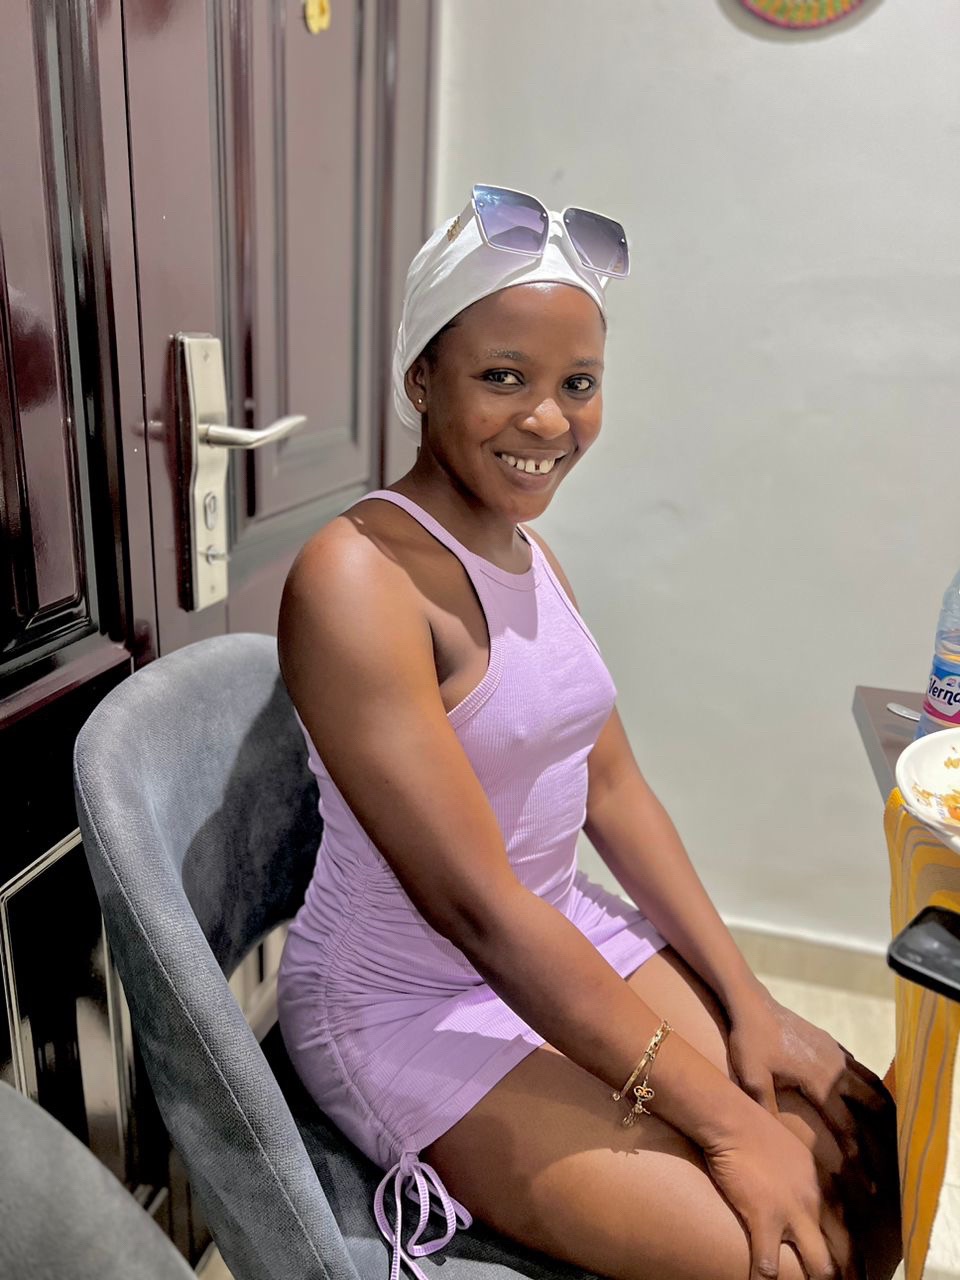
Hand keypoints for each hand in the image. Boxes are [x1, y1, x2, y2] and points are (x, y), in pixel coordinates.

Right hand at [703, 1103, 854, 1279]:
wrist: (731, 1120)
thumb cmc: (754, 1129)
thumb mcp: (792, 1149)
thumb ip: (803, 1173)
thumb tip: (801, 1190)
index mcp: (821, 1185)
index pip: (846, 1228)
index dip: (849, 1254)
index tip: (850, 1269)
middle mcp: (815, 1202)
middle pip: (844, 1252)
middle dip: (842, 1273)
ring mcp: (793, 1212)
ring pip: (820, 1266)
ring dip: (814, 1279)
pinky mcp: (765, 1219)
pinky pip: (769, 1265)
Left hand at [725, 984, 893, 1163]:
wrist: (752, 1003)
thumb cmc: (750, 1042)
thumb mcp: (751, 1079)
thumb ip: (766, 1108)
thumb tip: (775, 1144)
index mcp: (819, 1082)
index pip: (846, 1125)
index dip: (858, 1154)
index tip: (870, 1180)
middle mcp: (835, 1068)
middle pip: (870, 1102)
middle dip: (883, 1130)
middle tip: (892, 1154)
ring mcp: (835, 1052)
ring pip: (870, 1081)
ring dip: (881, 1103)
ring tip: (893, 1126)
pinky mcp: (830, 1042)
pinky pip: (857, 1066)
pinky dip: (869, 1083)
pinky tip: (870, 1092)